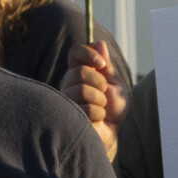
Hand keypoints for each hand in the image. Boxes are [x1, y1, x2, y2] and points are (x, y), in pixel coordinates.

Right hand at [59, 41, 127, 159]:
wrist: (111, 134)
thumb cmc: (112, 110)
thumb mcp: (114, 85)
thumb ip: (106, 66)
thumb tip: (99, 43)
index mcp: (78, 74)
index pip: (75, 53)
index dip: (88, 54)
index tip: (102, 64)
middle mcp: (66, 85)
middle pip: (80, 72)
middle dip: (100, 83)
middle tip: (104, 95)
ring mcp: (62, 101)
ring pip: (80, 90)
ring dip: (99, 101)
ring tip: (100, 109)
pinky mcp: (63, 118)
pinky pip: (84, 108)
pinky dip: (98, 114)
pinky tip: (95, 120)